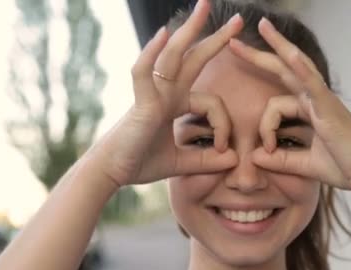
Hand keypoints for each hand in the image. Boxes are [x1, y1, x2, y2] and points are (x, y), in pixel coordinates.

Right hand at [91, 0, 242, 186]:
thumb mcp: (183, 163)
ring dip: (190, 30)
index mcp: (176, 104)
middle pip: (194, 58)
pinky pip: (144, 72)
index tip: (224, 149)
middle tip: (238, 20)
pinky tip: (163, 34)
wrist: (112, 172)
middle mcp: (166, 92)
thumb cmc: (141, 162)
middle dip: (216, 38)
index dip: (224, 125)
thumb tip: (233, 160)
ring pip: (174, 56)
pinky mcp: (141, 102)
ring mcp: (153, 93)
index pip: (213, 102)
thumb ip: (207, 161)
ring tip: (205, 7)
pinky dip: (152, 53)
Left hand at [229, 18, 350, 198]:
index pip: (275, 104)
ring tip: (262, 26)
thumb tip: (254, 157)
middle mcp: (316, 100)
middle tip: (235, 41)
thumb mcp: (305, 165)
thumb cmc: (345, 168)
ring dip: (279, 45)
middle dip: (259, 54)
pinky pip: (314, 84)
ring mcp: (324, 100)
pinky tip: (290, 55)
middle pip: (284, 69)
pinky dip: (302, 69)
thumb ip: (281, 160)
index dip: (264, 127)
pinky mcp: (330, 108)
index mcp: (310, 111)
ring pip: (298, 66)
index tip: (266, 150)